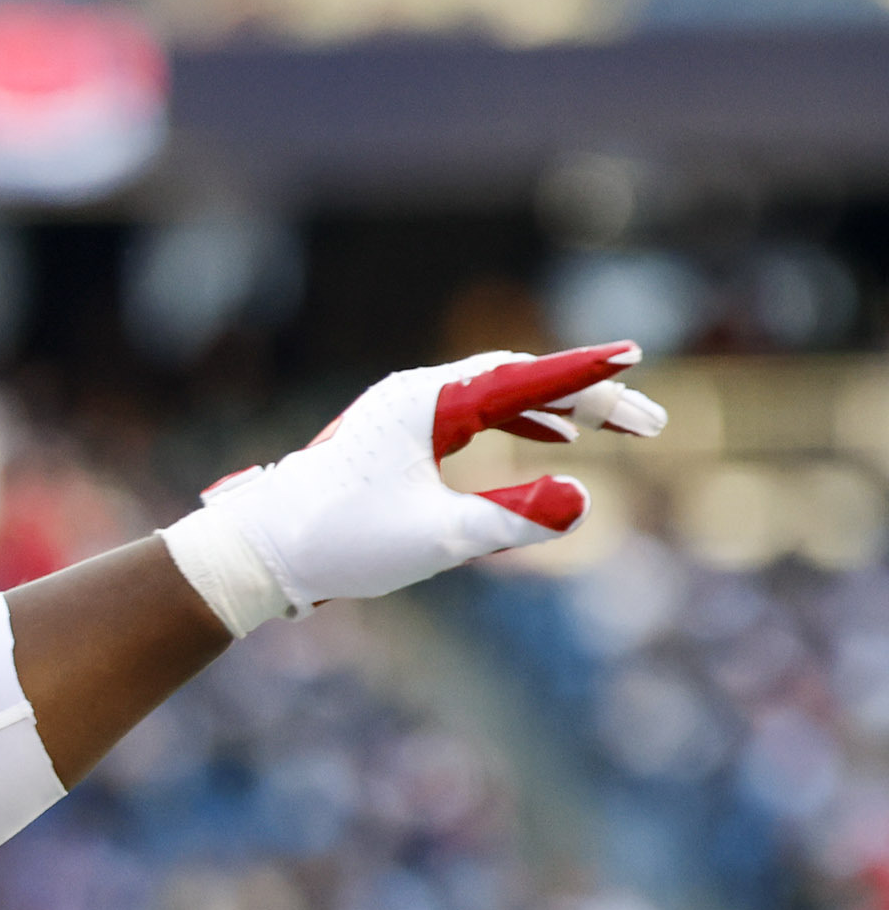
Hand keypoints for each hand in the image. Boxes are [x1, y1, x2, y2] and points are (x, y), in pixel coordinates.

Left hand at [185, 344, 666, 626]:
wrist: (260, 552)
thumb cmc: (340, 540)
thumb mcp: (435, 538)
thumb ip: (512, 519)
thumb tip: (584, 501)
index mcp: (425, 404)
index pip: (523, 379)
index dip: (583, 373)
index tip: (634, 357)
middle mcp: (415, 394)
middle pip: (520, 379)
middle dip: (587, 395)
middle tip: (649, 422)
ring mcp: (404, 411)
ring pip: (500, 394)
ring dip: (558, 406)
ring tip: (618, 424)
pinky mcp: (397, 435)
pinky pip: (475, 413)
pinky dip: (519, 419)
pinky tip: (553, 436)